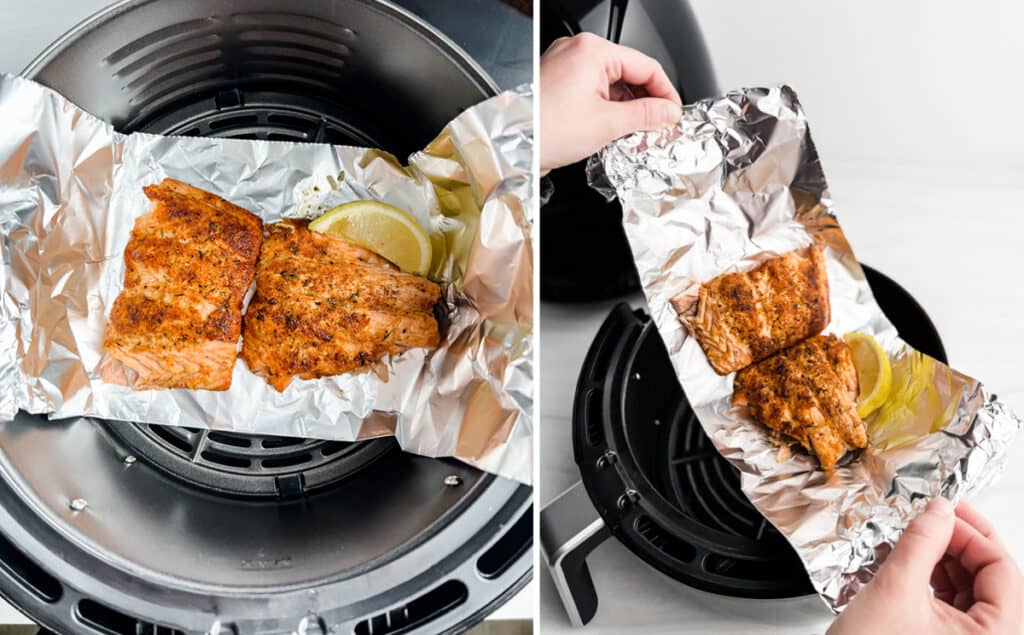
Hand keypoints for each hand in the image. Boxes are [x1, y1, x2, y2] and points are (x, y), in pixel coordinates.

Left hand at [539, 33, 681, 173]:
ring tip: (636, 133)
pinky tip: (613, 130)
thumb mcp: (606, 124)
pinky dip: (606, 110)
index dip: (666, 93)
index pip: (646, 66)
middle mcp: (576, 52)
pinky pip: (592, 92)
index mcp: (592, 51)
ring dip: (626, 109)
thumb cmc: (544, 130)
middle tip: (658, 127)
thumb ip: (644, 115)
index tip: (673, 115)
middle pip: (628, 74)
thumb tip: (667, 112)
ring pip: (610, 85)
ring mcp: (564, 67)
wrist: (508, 147)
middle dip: (645, 102)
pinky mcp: (557, 85)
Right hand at [828, 499, 1022, 634]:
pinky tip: (918, 568)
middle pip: (994, 581)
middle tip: (939, 517)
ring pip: (977, 594)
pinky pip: (959, 610)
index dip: (972, 534)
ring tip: (921, 541)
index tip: (943, 512)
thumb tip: (939, 511)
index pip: (1003, 571)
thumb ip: (921, 542)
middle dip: (962, 544)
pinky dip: (940, 585)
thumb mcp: (895, 589)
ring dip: (949, 563)